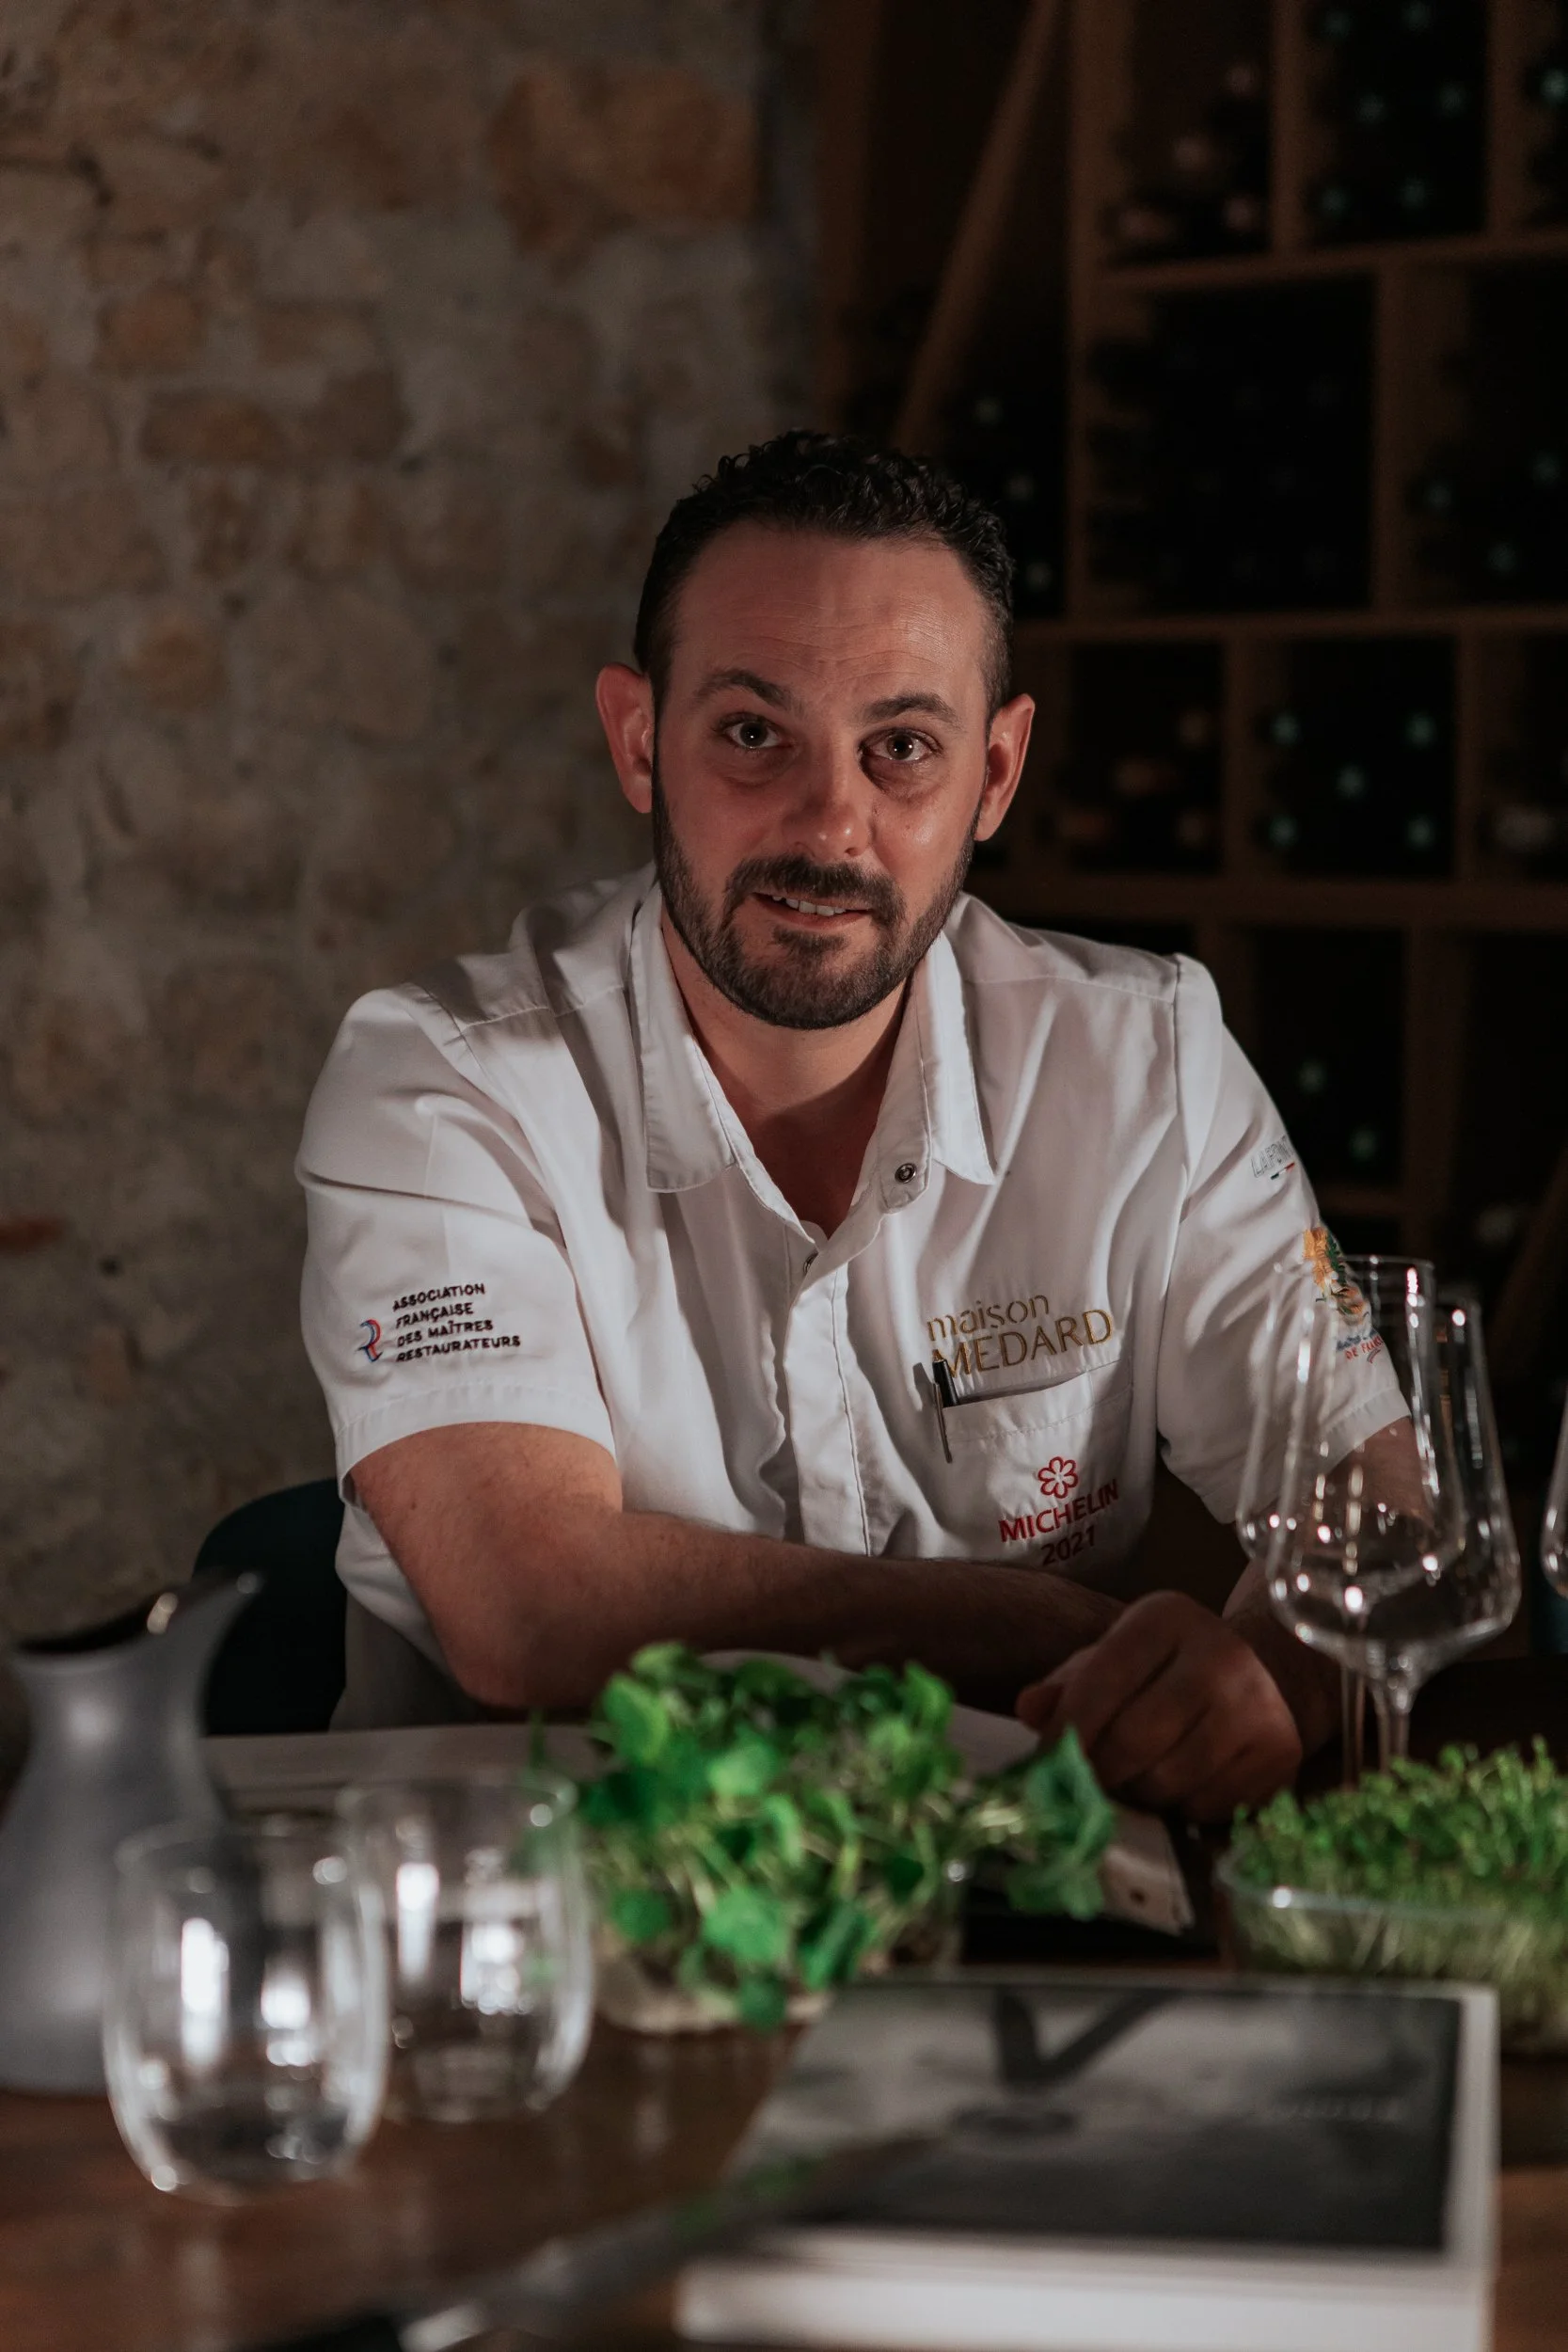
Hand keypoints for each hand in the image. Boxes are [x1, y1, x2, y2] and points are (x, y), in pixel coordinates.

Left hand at [1014, 1590, 1302, 1821]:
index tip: (1045, 1759)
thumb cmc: (1170, 1667)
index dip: (1066, 1730)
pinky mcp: (1280, 1754)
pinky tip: (1178, 1782)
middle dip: (1098, 1769)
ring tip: (1133, 1777)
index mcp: (1167, 1619)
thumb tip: (1028, 1709)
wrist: (1267, 1672)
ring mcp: (1258, 1707)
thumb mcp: (1118, 1655)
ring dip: (1137, 1792)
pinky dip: (1180, 1807)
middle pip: (1134, 1739)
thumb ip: (1069, 1682)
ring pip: (1169, 1781)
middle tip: (1085, 1780)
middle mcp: (1221, 1655)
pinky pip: (1207, 1806)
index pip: (1102, 1681)